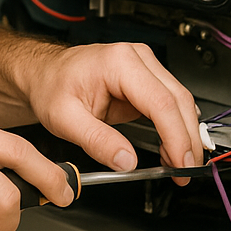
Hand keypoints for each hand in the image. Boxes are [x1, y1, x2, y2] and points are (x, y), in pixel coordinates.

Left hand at [22, 42, 203, 176]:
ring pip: (179, 103)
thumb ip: (96, 140)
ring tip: (178, 166)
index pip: (161, 102)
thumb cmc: (51, 86)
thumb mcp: (63, 118)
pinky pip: (170, 105)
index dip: (177, 136)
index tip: (181, 163)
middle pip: (178, 101)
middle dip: (187, 140)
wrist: (44, 74)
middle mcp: (137, 58)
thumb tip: (127, 161)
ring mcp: (144, 67)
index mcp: (118, 62)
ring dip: (184, 136)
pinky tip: (171, 151)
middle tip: (185, 171)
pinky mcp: (146, 79)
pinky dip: (175, 129)